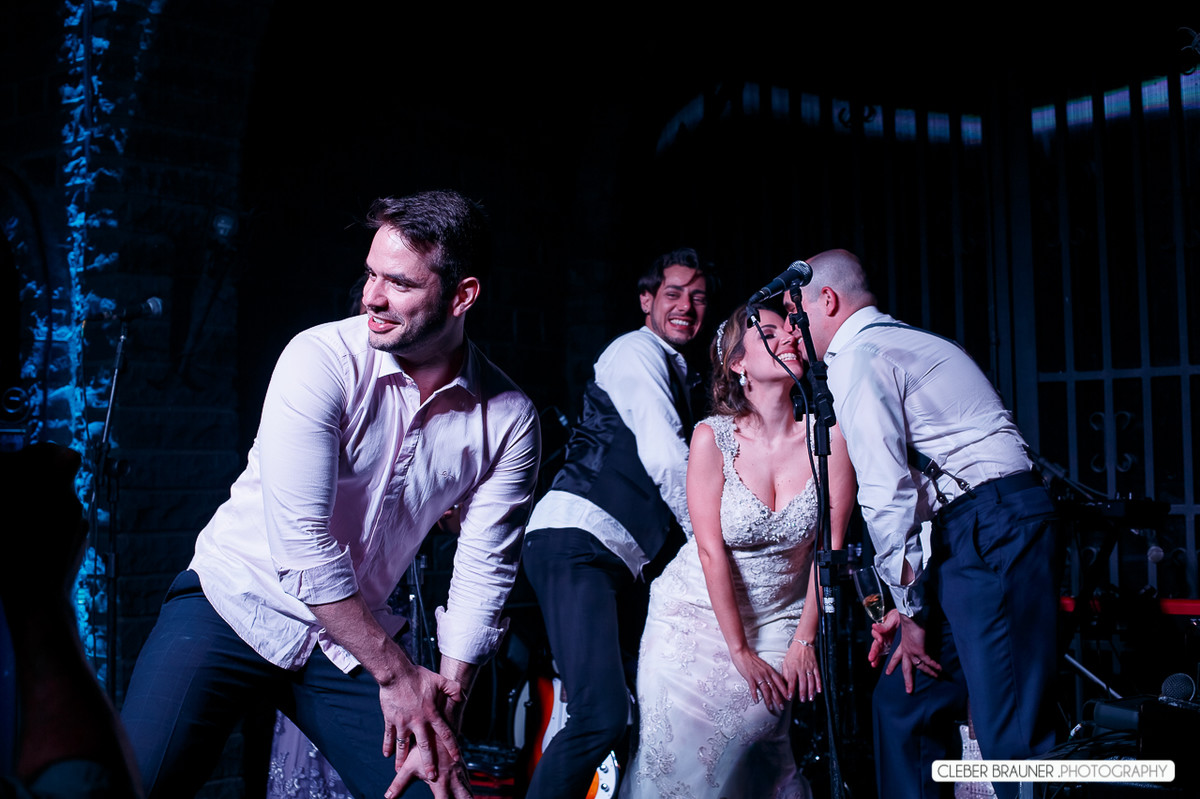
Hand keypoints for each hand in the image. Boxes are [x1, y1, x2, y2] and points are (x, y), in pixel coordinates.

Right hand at [378, 668, 464, 785]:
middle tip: (432, 776)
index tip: (456, 757)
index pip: (445, 733)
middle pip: (424, 746)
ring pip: (404, 745)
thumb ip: (453, 689)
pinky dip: (387, 745)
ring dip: (402, 758)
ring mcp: (403, 722)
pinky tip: (386, 754)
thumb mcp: (440, 680)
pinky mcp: (390, 719)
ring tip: (400, 769)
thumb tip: (463, 697)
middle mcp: (418, 721)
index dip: (452, 746)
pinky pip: (389, 736)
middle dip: (429, 762)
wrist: (396, 674)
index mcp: (432, 714)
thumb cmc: (418, 676)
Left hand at [387, 737, 473, 798]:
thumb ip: (399, 783)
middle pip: (465, 798)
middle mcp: (453, 779)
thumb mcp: (409, 767)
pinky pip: (469, 783)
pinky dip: (468, 791)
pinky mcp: (462, 768)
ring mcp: (460, 773)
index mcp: (441, 782)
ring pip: (469, 791)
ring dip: (468, 797)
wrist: (439, 726)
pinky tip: (466, 795)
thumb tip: (388, 796)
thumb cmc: (422, 747)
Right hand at [730, 647, 787, 713]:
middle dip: (779, 699)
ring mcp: (758, 675)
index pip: (780, 682)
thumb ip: (767, 672)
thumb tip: (771, 680)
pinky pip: (753, 687)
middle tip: (782, 707)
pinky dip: (755, 695)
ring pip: (766, 690)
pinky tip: (756, 701)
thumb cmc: (751, 658)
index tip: (788, 698)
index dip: (784, 690)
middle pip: (774, 688)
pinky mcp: (749, 677)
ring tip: (771, 707)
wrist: (742, 652)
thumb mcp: (763, 665)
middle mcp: (765, 673)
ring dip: (769, 700)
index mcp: (769, 670)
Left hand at [781, 638, 820, 702]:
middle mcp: (801, 668)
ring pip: (811, 681)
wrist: (803, 643)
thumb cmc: (793, 653)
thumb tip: (784, 684)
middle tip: (802, 700)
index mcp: (792, 667)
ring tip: (810, 698)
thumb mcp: (785, 662)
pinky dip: (819, 684)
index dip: (790, 690)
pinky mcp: (815, 666)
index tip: (790, 697)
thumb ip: (785, 673)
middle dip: (802, 692)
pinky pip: (818, 676)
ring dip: (811, 690)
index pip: (791, 681)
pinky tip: (819, 690)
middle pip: (802, 682)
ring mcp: (809, 667)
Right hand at [867, 609, 898, 667]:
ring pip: (880, 650)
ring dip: (876, 657)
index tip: (880, 640)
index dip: (877, 637)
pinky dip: (884, 659)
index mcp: (882, 628)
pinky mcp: (894, 646)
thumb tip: (874, 626)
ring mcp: (888, 641)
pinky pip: (888, 653)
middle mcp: (883, 635)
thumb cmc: (900, 615)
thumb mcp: (893, 618)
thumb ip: (885, 625)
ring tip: (874, 664)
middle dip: (873, 652)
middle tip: (871, 658)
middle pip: (876, 644)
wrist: (910, 617)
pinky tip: (879, 663)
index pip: (876, 633)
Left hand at [873, 610, 941, 692]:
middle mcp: (906, 650)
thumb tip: (893, 633)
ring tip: (936, 677)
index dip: (892, 664)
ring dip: (929, 673)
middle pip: (905, 668)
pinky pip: (927, 661)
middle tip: (908, 690)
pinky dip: (934, 666)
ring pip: (919, 666)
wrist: (909, 615)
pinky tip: (939, 670)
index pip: (896, 657)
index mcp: (902, 645)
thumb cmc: (909, 619)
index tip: (887, 672)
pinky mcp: (919, 649)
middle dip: (908, 680)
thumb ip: (902, 634)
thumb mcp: (905, 629)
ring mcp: (912, 650)